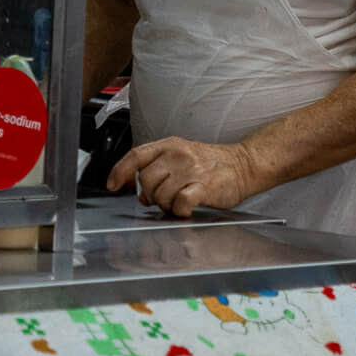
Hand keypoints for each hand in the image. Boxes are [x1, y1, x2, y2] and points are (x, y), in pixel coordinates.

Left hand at [108, 136, 254, 217]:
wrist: (244, 165)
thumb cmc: (211, 164)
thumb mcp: (182, 158)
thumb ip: (159, 171)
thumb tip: (141, 196)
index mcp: (170, 145)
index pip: (136, 155)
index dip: (119, 171)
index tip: (111, 185)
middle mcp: (178, 154)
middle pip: (145, 180)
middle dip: (150, 195)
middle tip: (164, 198)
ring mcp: (191, 170)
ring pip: (160, 195)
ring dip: (166, 205)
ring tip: (180, 201)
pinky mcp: (203, 186)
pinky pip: (180, 203)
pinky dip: (180, 210)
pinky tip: (187, 208)